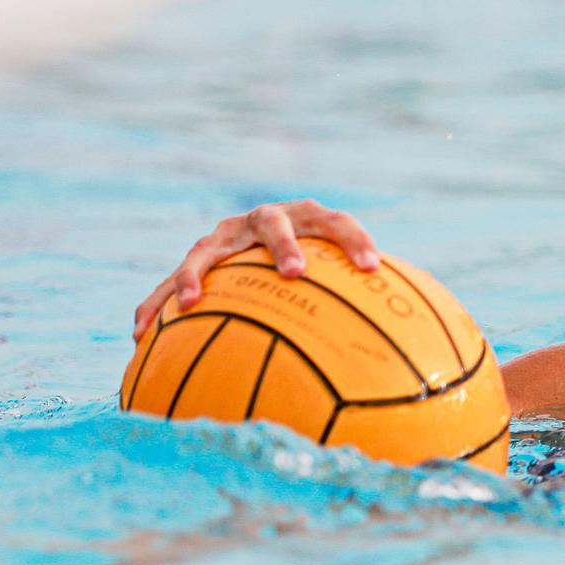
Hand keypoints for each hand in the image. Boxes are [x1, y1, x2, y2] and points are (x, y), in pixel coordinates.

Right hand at [132, 199, 379, 338]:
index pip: (340, 223)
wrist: (274, 243)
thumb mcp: (345, 282)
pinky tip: (138, 334)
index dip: (356, 242)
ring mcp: (229, 235)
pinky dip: (157, 303)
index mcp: (313, 218)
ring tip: (191, 303)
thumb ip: (375, 303)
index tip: (372, 270)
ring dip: (199, 273)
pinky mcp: (200, 257)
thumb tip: (426, 346)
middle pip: (276, 223)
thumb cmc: (322, 273)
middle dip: (284, 245)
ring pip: (210, 248)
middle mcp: (269, 219)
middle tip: (296, 273)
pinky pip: (174, 281)